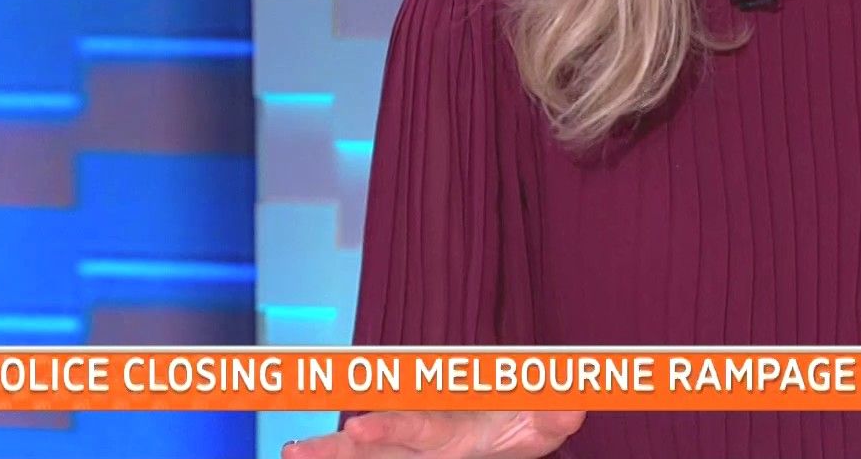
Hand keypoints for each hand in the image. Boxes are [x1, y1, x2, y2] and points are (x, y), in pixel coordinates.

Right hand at [282, 410, 583, 458]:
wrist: (517, 423)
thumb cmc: (527, 419)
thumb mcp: (549, 420)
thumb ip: (557, 412)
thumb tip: (571, 406)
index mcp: (452, 420)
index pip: (416, 423)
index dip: (390, 424)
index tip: (358, 425)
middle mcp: (422, 437)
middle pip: (373, 444)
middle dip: (337, 447)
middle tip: (296, 450)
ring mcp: (410, 454)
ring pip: (362, 457)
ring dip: (327, 456)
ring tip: (290, 455)